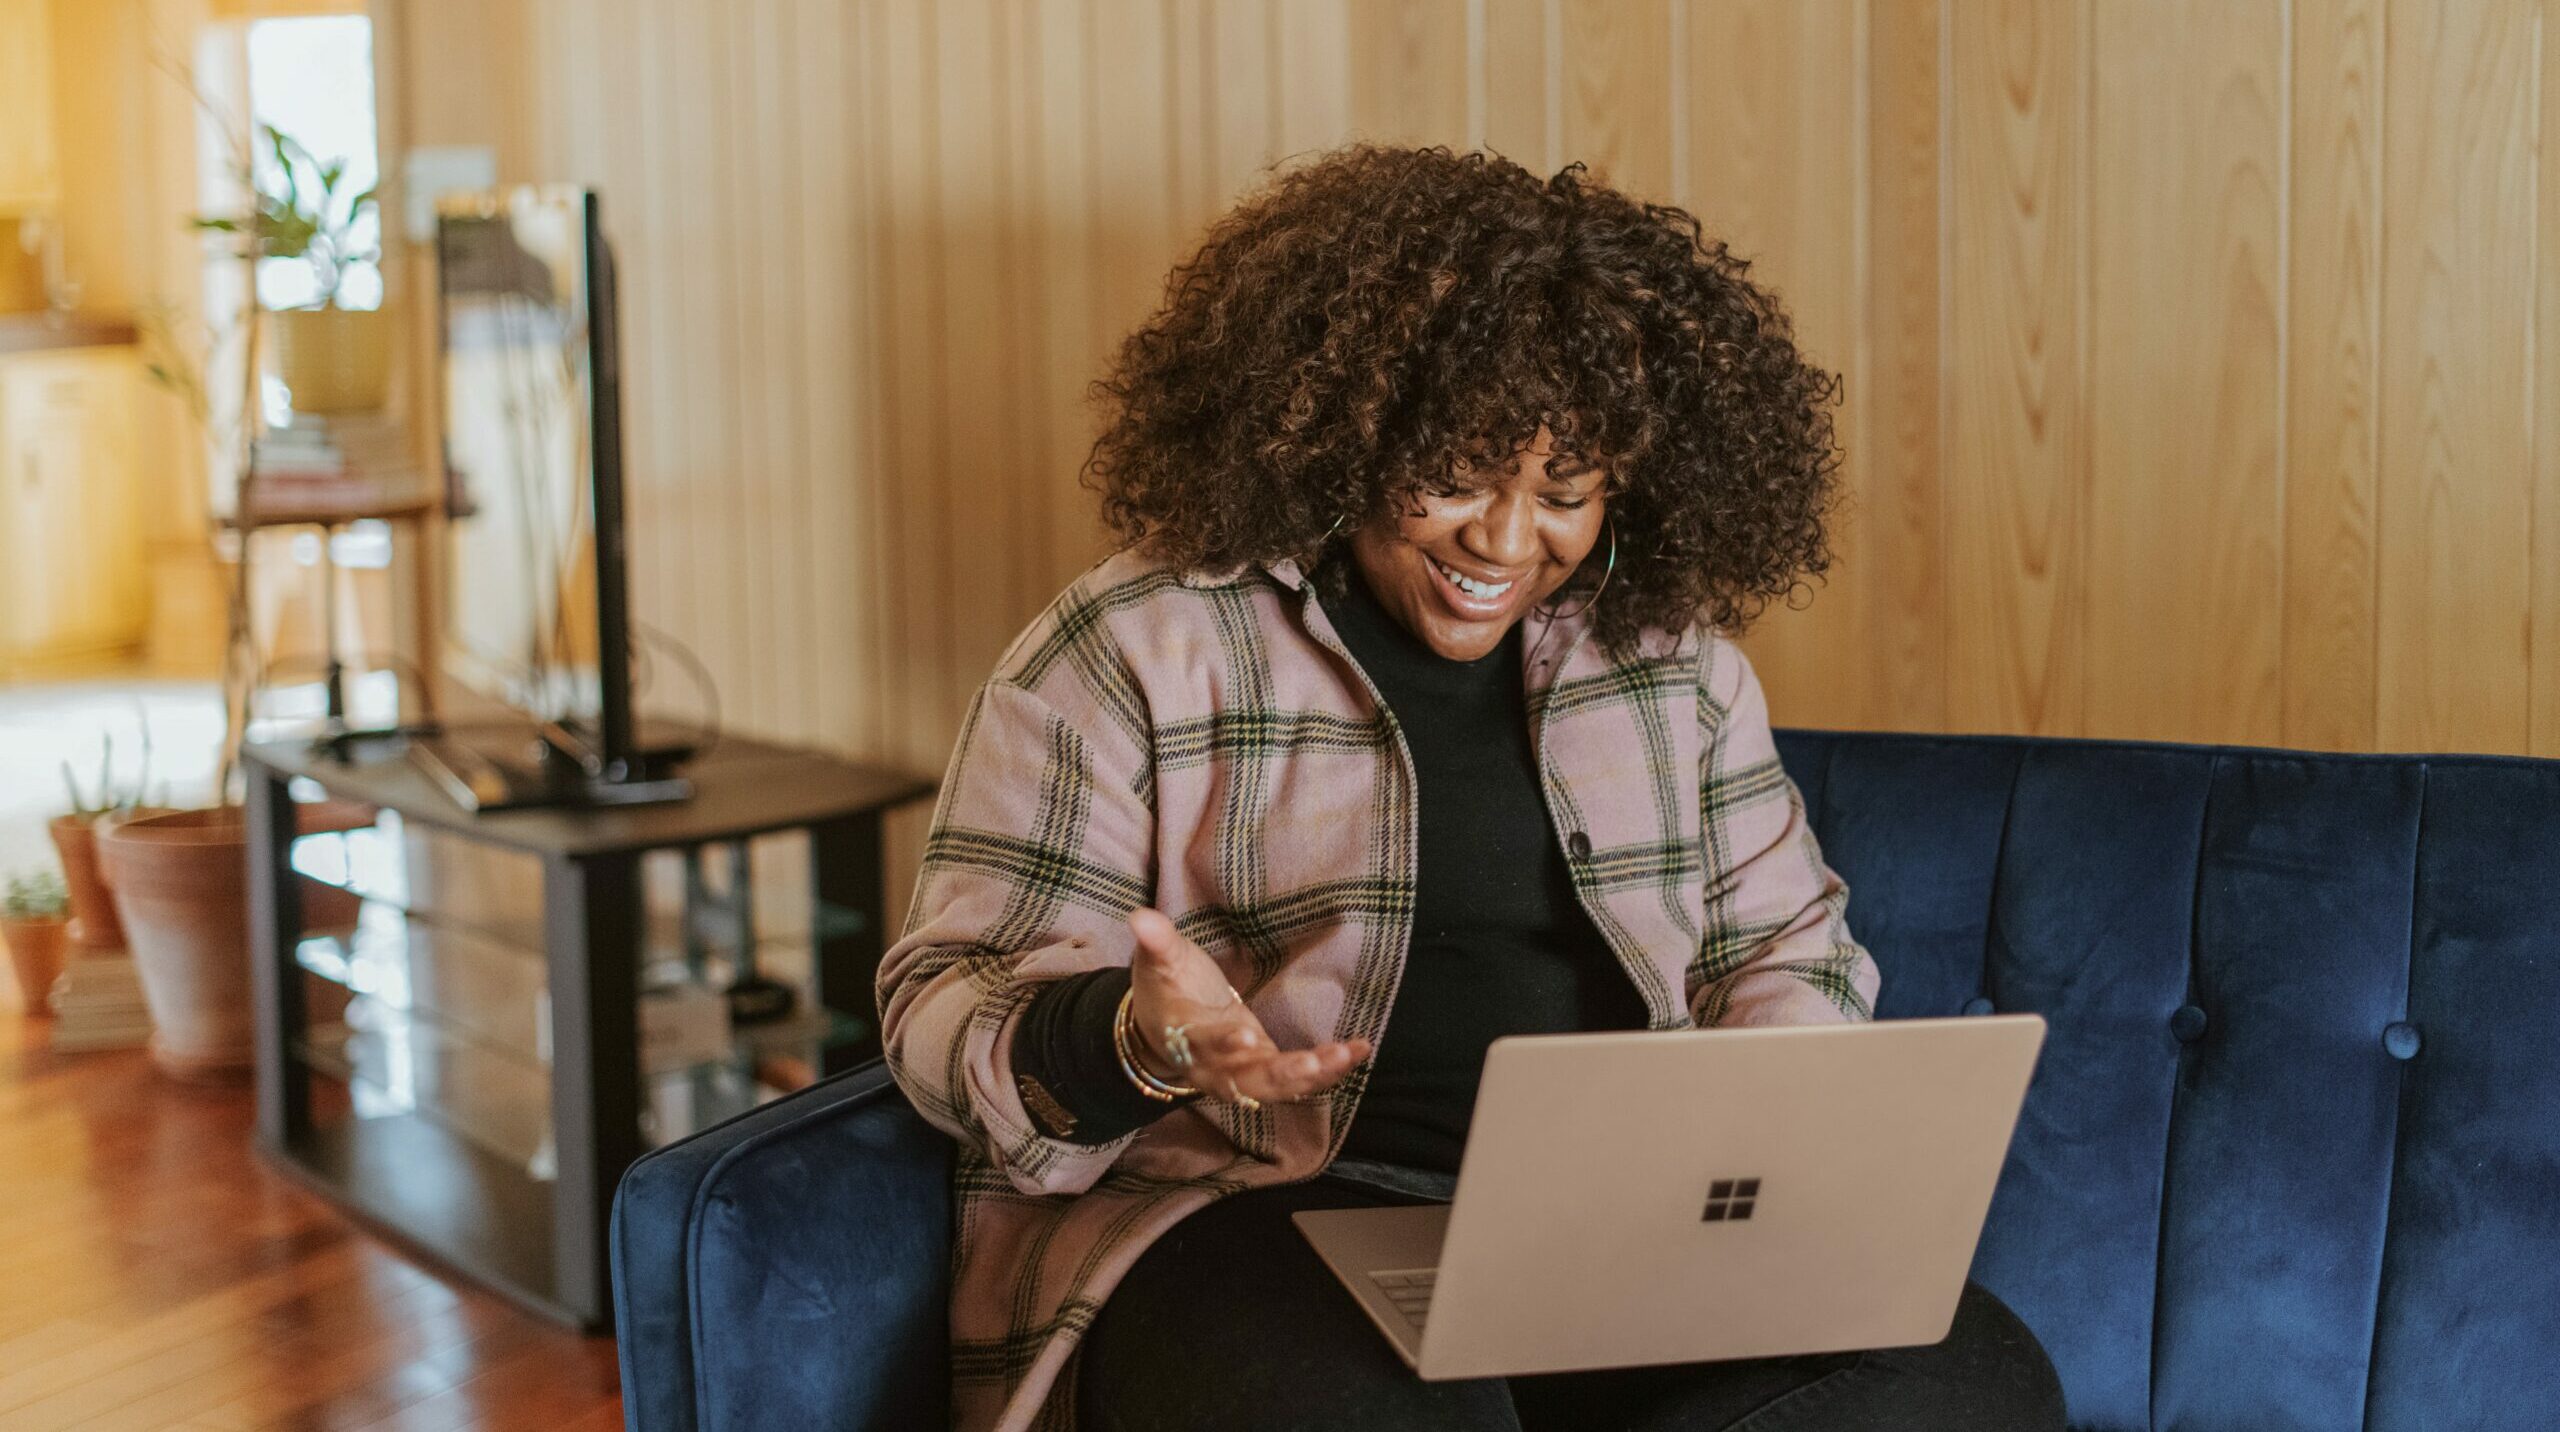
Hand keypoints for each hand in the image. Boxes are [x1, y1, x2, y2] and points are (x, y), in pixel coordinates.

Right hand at [1125, 907, 1371, 1104]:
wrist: (1166, 1033)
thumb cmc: (1167, 991)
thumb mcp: (1159, 963)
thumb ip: (1156, 943)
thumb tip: (1139, 916)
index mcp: (1185, 1037)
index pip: (1203, 1043)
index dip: (1221, 1044)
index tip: (1244, 1036)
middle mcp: (1215, 1067)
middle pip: (1246, 1080)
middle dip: (1281, 1074)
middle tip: (1313, 1064)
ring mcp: (1243, 1074)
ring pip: (1277, 1086)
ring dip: (1313, 1076)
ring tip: (1345, 1055)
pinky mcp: (1266, 1072)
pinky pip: (1298, 1079)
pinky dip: (1329, 1070)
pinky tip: (1359, 1050)